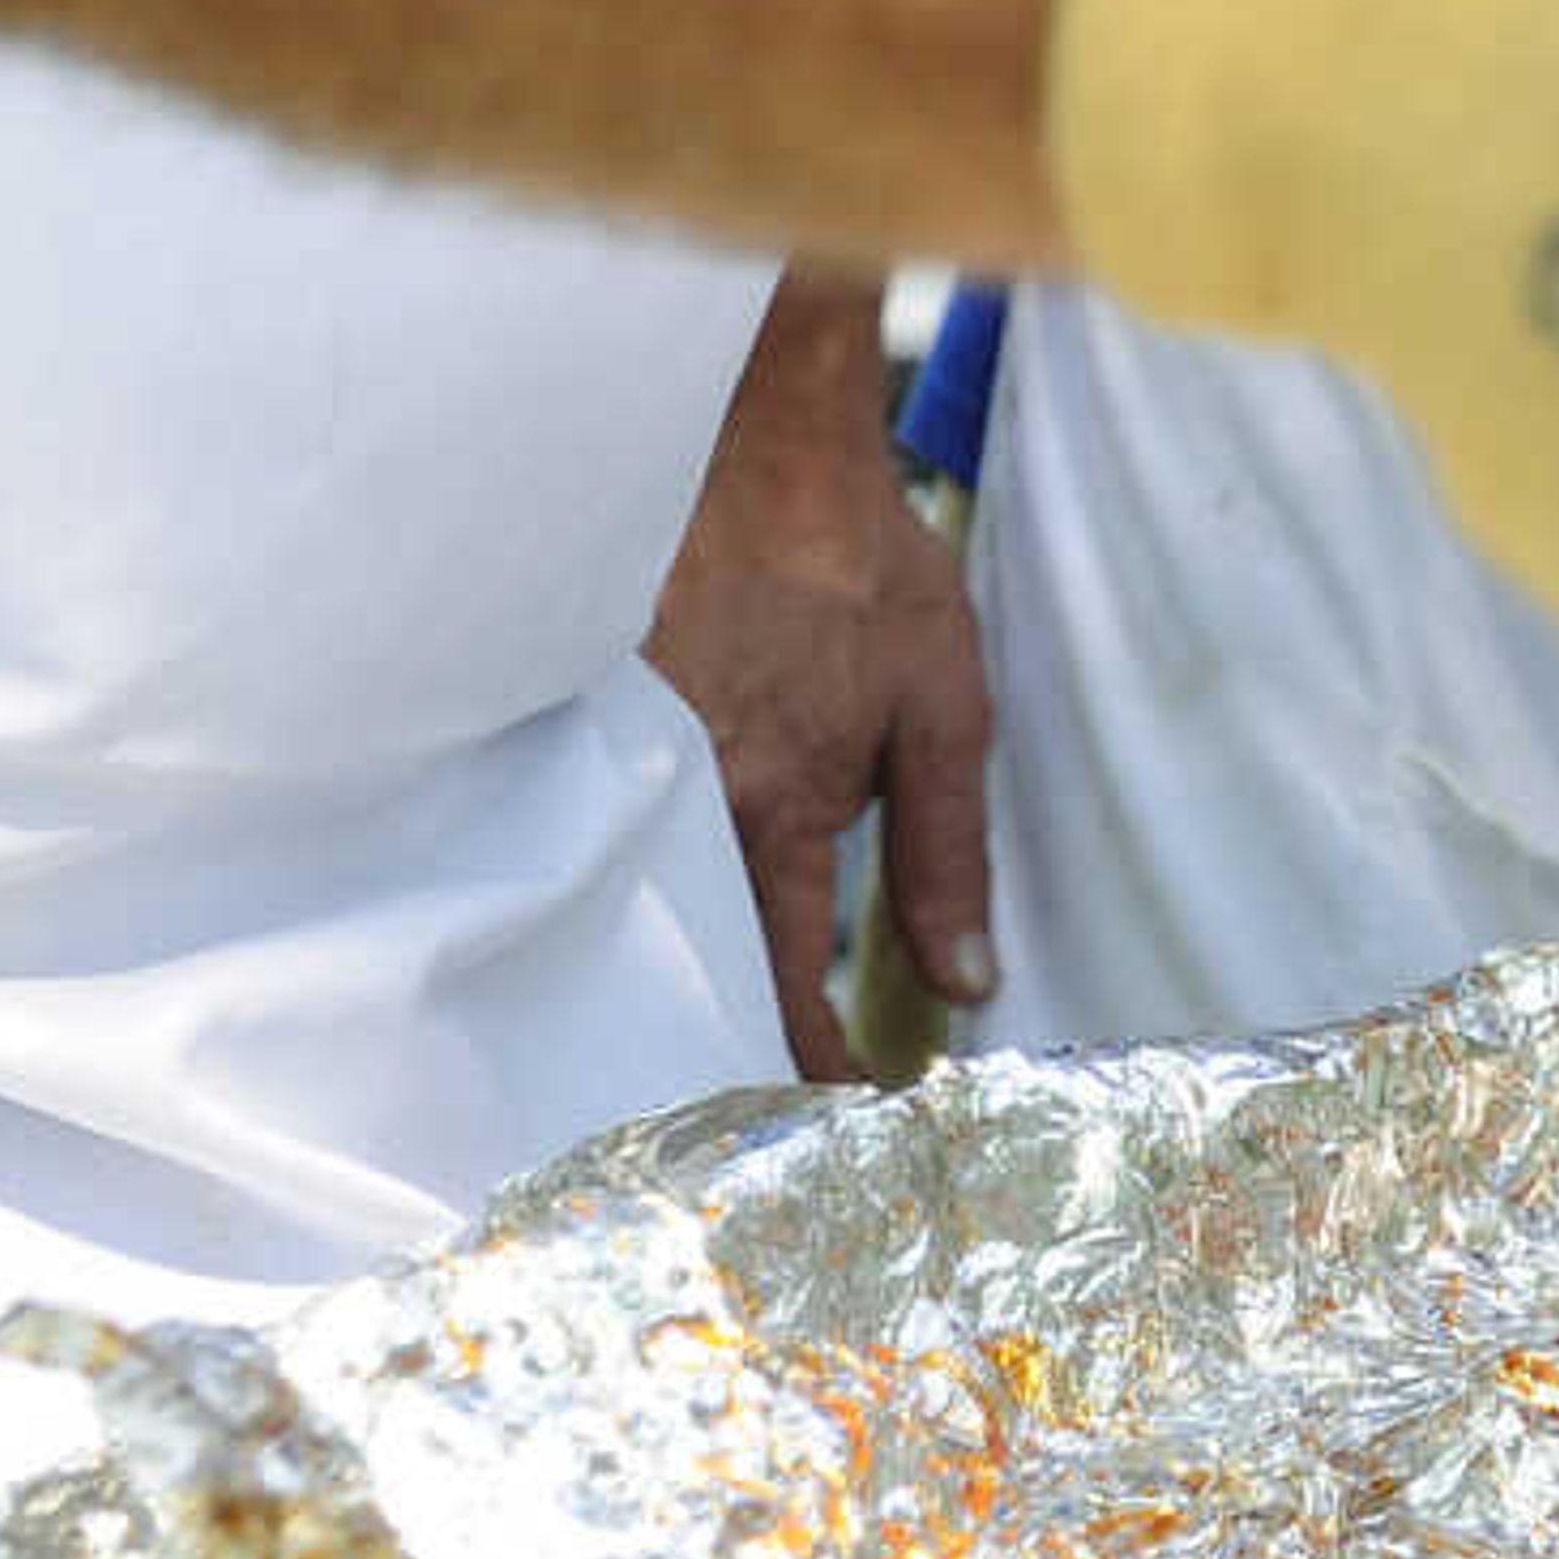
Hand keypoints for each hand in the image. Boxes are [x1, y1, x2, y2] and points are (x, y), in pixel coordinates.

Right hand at [644, 271, 997, 1080]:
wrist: (765, 444)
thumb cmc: (865, 571)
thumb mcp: (944, 709)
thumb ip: (949, 854)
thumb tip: (967, 984)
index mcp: (774, 809)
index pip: (784, 985)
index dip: (812, 1069)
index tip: (847, 1115)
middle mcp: (684, 799)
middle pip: (692, 967)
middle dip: (725, 1049)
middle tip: (765, 1115)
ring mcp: (626, 758)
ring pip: (640, 907)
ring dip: (678, 974)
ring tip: (708, 1042)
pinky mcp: (591, 719)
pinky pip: (605, 832)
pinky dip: (631, 888)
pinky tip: (650, 922)